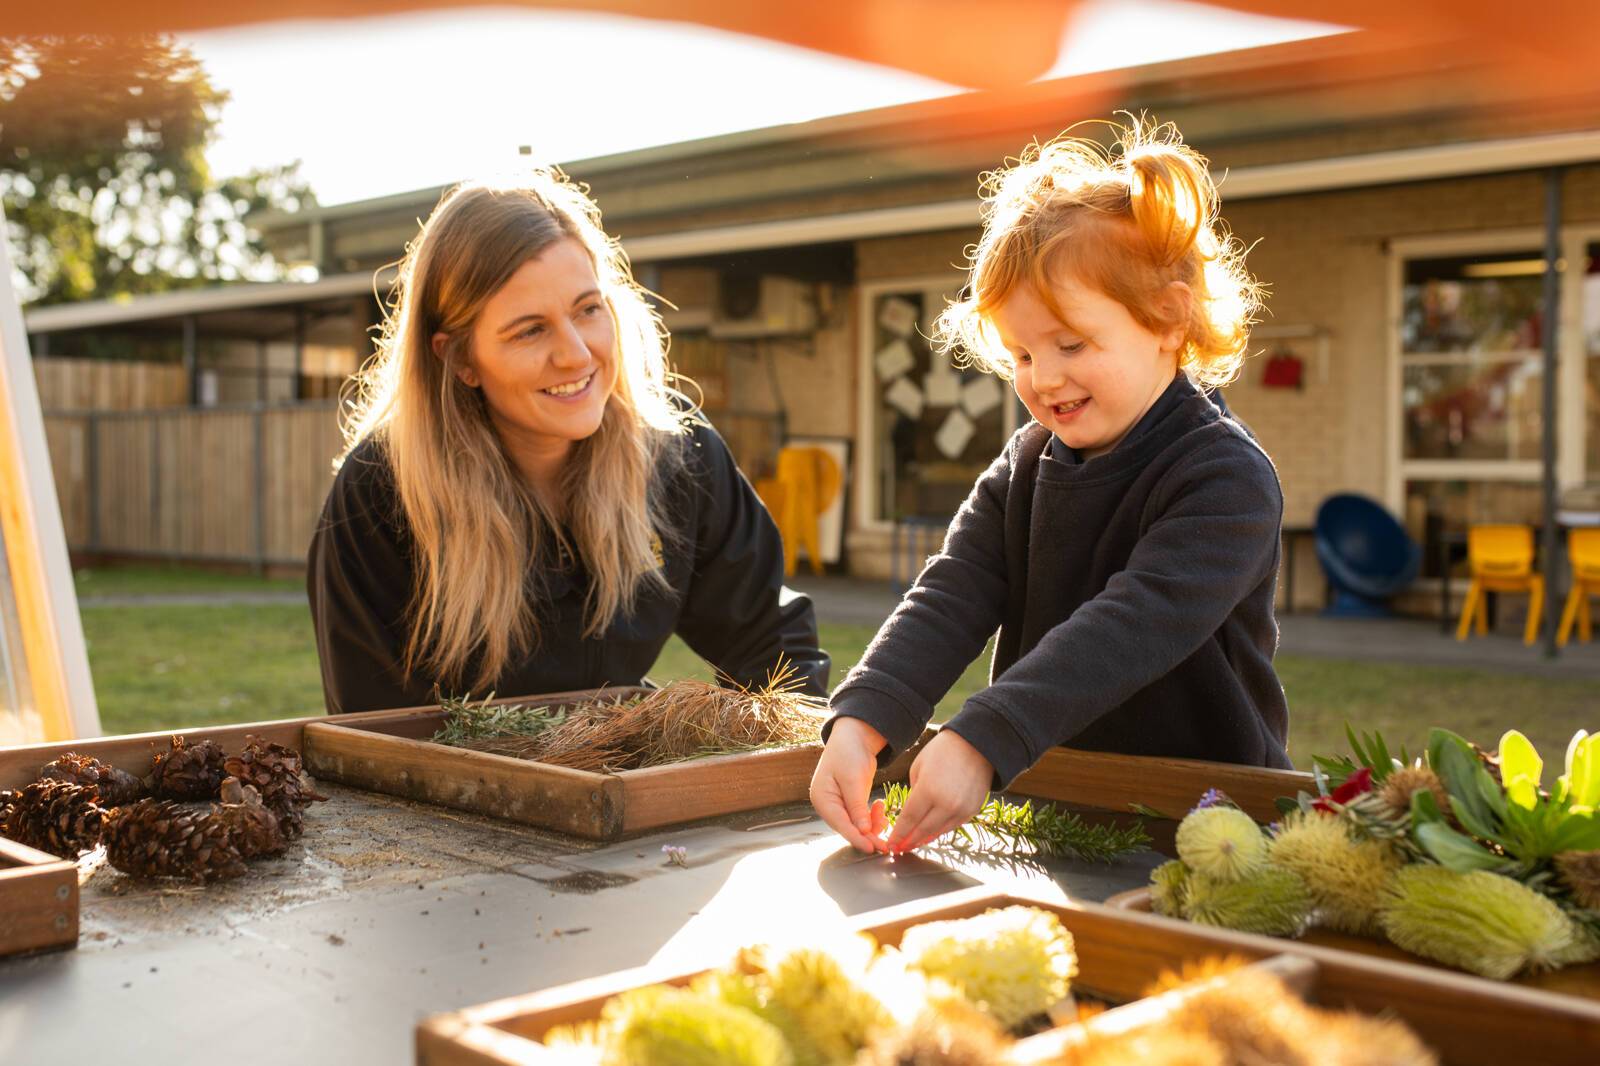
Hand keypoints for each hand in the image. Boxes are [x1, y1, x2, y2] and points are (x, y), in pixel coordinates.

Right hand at [810, 717, 890, 852]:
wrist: (854, 736)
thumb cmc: (848, 752)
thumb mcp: (853, 778)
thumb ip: (856, 806)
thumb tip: (862, 830)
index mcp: (822, 798)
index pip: (840, 824)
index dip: (856, 838)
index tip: (871, 847)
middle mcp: (828, 805)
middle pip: (848, 828)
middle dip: (867, 835)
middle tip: (885, 844)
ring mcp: (838, 805)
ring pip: (856, 826)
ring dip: (871, 826)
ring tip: (883, 814)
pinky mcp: (850, 803)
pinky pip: (861, 818)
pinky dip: (872, 818)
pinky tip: (879, 808)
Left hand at [885, 730, 992, 853]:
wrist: (977, 746)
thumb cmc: (943, 751)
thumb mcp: (918, 767)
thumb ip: (913, 793)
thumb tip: (911, 813)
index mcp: (928, 790)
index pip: (909, 819)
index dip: (898, 834)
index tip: (890, 843)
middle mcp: (946, 804)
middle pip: (922, 831)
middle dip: (908, 842)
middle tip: (897, 849)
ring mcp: (961, 810)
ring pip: (937, 832)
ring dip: (922, 840)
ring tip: (911, 845)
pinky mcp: (972, 811)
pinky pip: (951, 827)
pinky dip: (938, 832)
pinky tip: (928, 835)